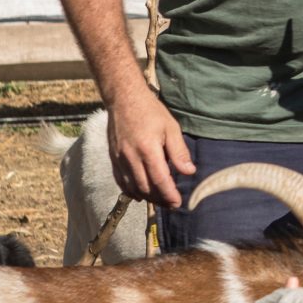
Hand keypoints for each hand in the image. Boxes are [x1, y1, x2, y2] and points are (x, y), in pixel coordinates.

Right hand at [107, 81, 196, 209]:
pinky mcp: (113, 159)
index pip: (160, 180)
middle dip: (160, 200)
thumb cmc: (150, 111)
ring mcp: (119, 159)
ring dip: (146, 197)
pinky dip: (131, 191)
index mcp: (148, 149)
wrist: (123, 99)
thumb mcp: (171, 128)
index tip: (178, 203)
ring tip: (159, 200)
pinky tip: (141, 193)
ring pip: (132, 188)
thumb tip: (189, 172)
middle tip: (171, 203)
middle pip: (146, 188)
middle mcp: (131, 157)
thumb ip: (179, 152)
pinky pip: (121, 182)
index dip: (169, 195)